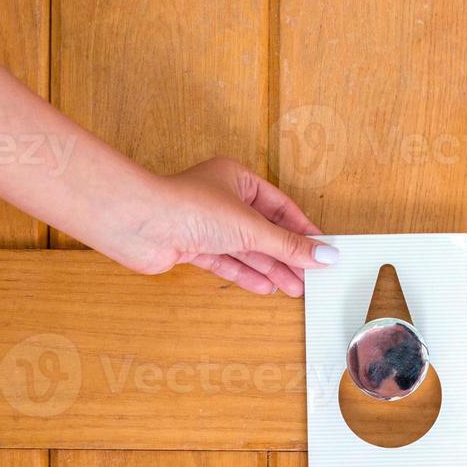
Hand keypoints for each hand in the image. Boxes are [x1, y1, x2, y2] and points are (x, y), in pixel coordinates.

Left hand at [102, 157, 337, 296]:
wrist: (140, 224)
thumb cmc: (190, 208)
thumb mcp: (251, 227)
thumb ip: (289, 245)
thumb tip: (326, 255)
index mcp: (237, 179)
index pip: (280, 207)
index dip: (302, 230)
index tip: (322, 250)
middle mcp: (221, 199)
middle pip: (263, 230)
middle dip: (286, 255)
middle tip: (310, 276)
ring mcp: (206, 224)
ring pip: (245, 248)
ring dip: (269, 268)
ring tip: (293, 288)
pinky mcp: (192, 246)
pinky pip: (226, 261)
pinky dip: (245, 274)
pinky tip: (265, 287)